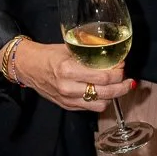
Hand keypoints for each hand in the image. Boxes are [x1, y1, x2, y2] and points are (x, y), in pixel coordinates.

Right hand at [0, 40, 131, 112]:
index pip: (103, 76)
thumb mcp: (69, 48)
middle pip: (106, 92)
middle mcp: (68, 87)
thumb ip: (90, 52)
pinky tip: (104, 92)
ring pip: (101, 104)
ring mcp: (68, 99)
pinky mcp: (67, 106)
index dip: (118, 72)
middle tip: (128, 81)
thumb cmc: (49, 55)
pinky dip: (100, 101)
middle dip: (122, 86)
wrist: (28, 67)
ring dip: (112, 96)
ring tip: (117, 88)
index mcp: (68, 69)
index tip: (123, 66)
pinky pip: (91, 108)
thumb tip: (113, 53)